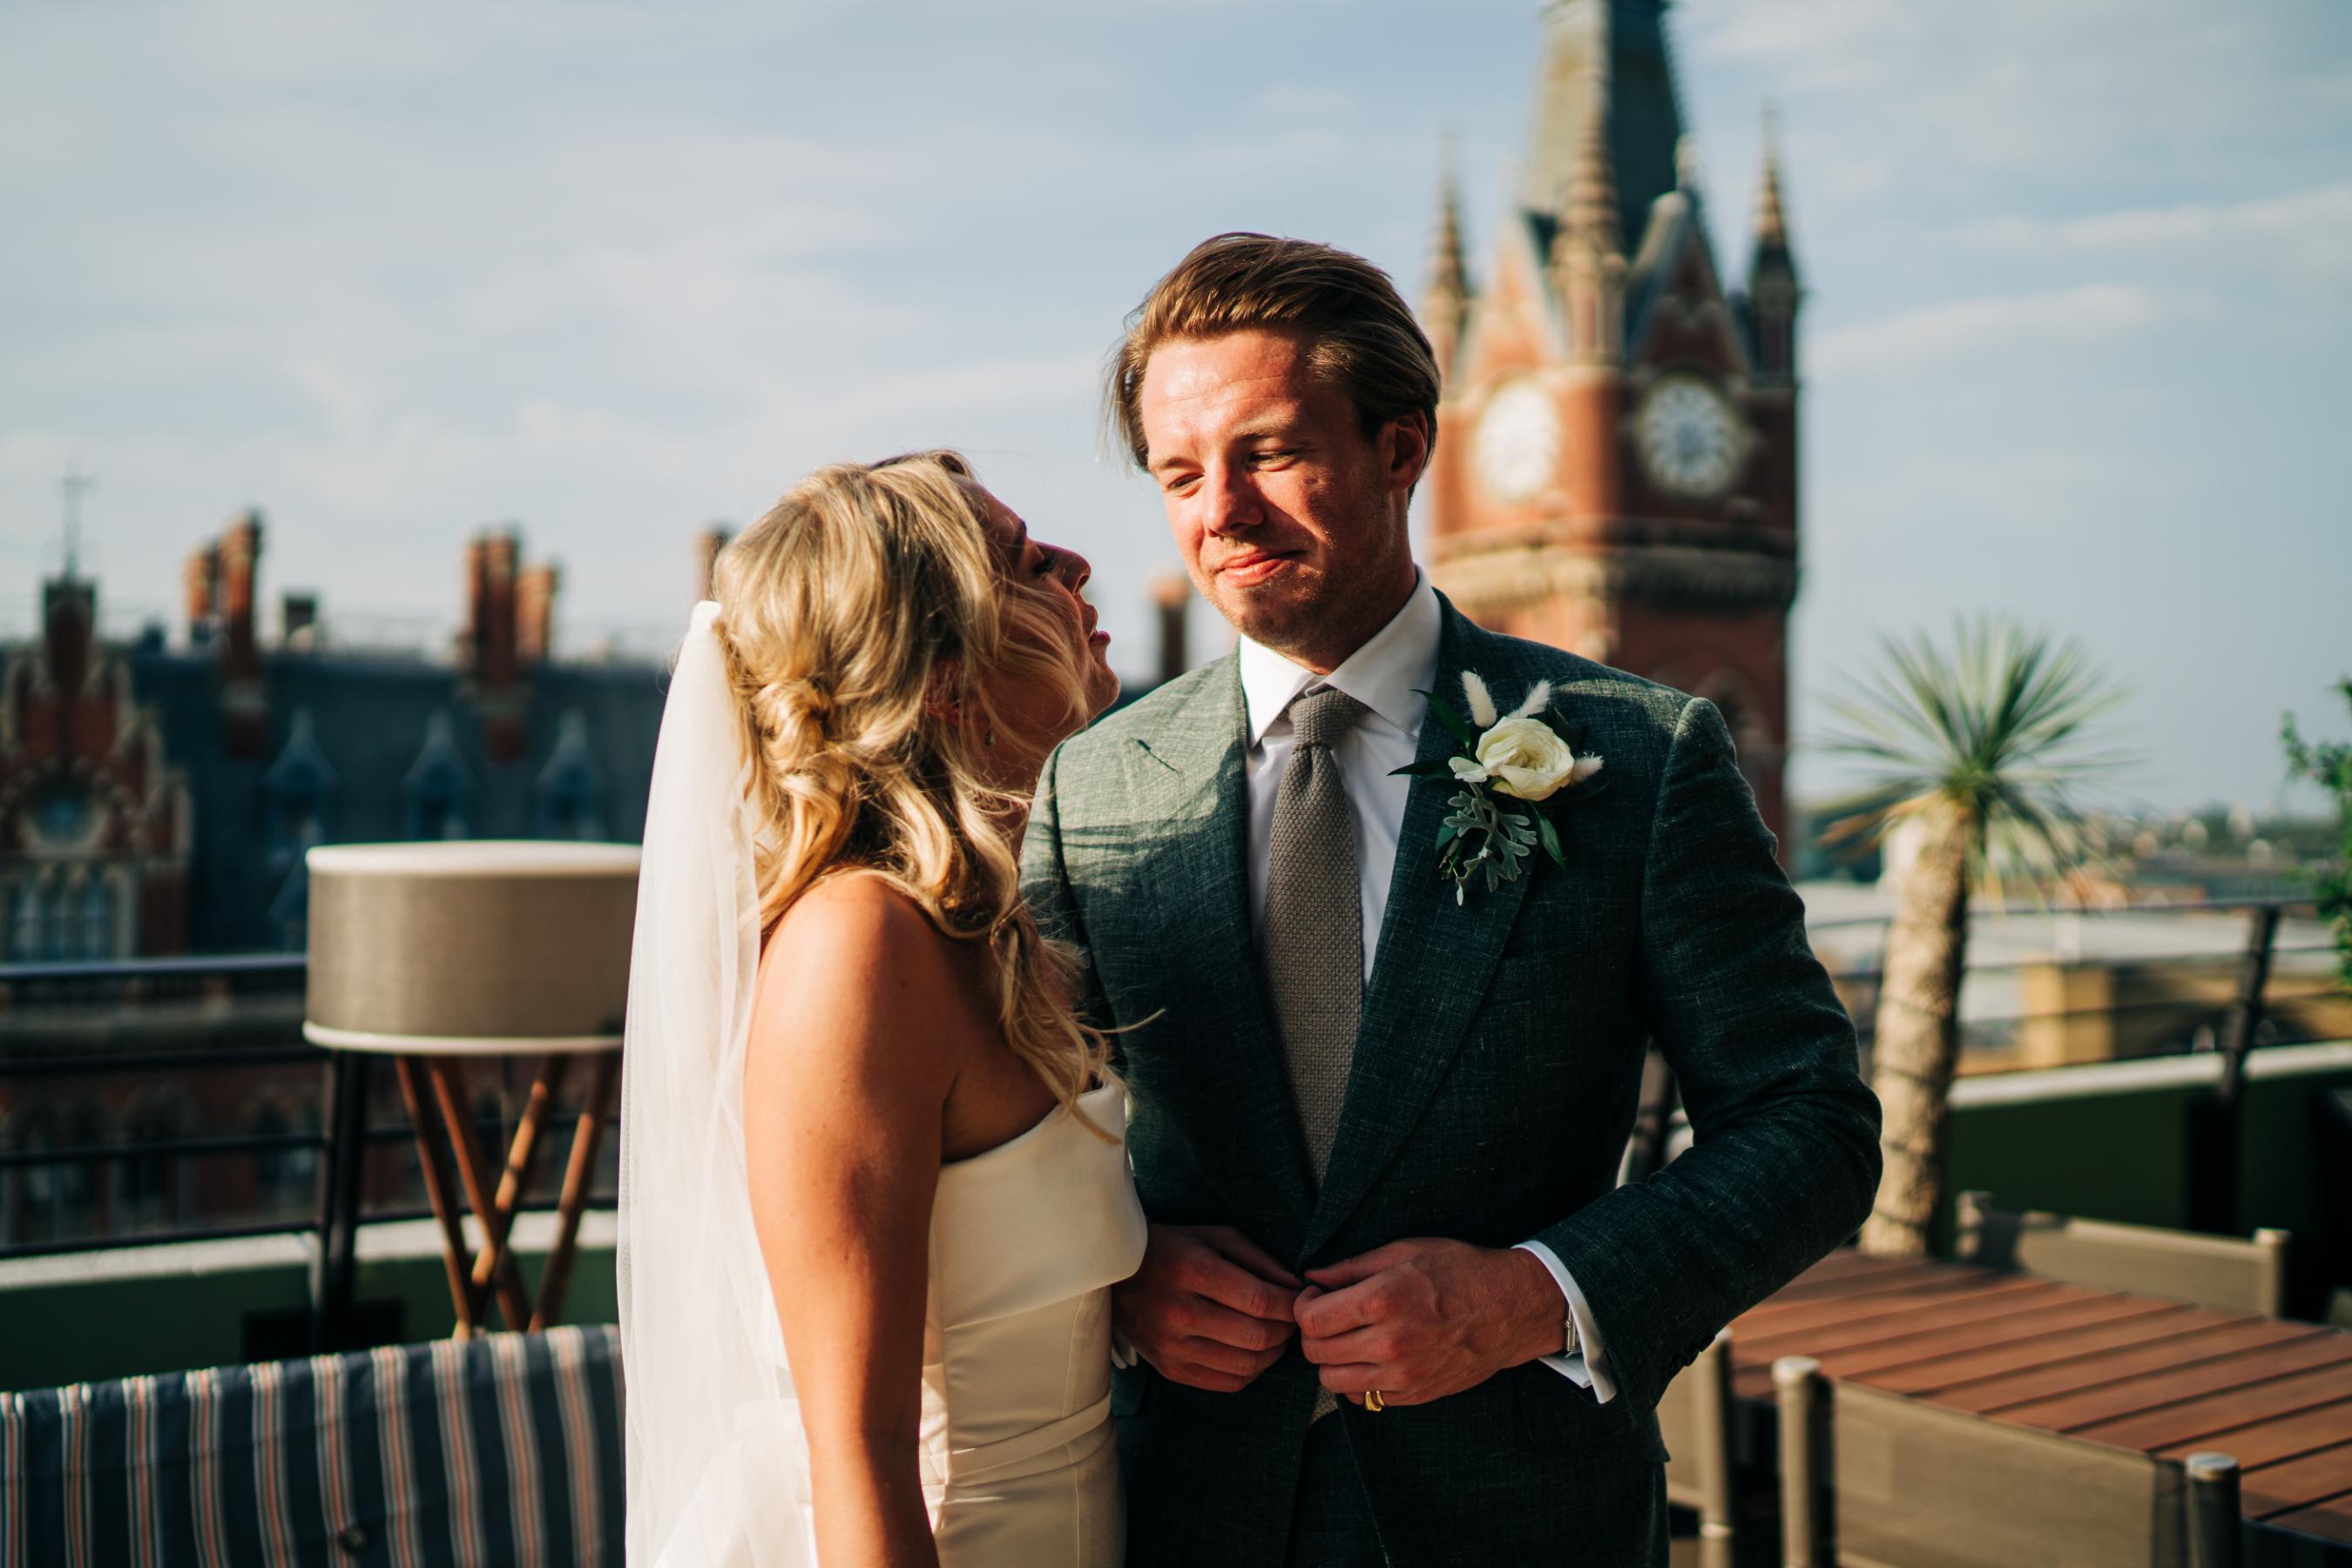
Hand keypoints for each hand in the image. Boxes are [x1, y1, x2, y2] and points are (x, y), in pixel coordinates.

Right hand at [1113, 1224, 1301, 1392]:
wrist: (1114, 1277)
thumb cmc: (1173, 1249)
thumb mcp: (1214, 1237)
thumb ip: (1259, 1259)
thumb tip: (1297, 1286)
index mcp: (1192, 1272)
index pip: (1259, 1300)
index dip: (1290, 1303)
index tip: (1300, 1298)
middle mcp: (1180, 1313)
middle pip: (1256, 1336)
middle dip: (1286, 1329)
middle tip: (1291, 1318)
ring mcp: (1173, 1347)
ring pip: (1246, 1365)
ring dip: (1273, 1353)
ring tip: (1275, 1335)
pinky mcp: (1171, 1370)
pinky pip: (1227, 1383)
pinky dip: (1251, 1370)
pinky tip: (1253, 1351)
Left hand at [1295, 1239, 1562, 1408]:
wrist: (1510, 1309)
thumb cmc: (1458, 1271)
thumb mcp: (1404, 1251)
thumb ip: (1350, 1267)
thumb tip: (1311, 1277)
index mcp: (1382, 1301)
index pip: (1310, 1321)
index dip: (1303, 1306)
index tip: (1316, 1297)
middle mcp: (1389, 1343)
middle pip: (1316, 1354)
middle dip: (1314, 1334)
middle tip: (1330, 1317)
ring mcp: (1403, 1376)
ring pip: (1333, 1382)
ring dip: (1332, 1360)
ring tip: (1349, 1338)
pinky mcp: (1415, 1395)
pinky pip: (1363, 1399)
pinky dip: (1358, 1380)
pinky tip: (1373, 1357)